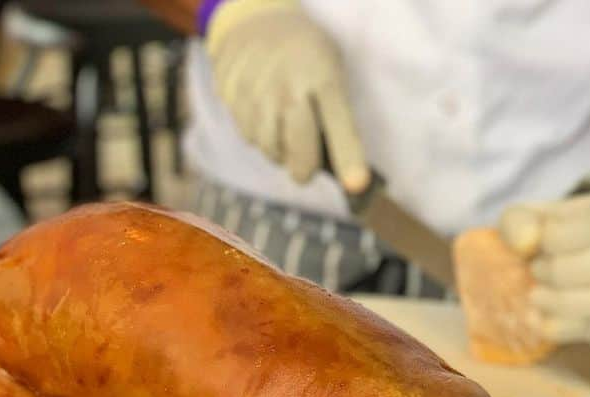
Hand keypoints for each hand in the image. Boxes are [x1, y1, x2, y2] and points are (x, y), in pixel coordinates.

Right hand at [206, 0, 369, 191]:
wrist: (255, 18)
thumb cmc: (305, 55)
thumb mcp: (330, 70)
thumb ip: (334, 114)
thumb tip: (336, 169)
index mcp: (323, 79)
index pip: (340, 126)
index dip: (348, 159)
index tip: (357, 185)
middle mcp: (290, 87)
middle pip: (300, 152)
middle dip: (304, 170)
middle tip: (304, 171)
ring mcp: (258, 92)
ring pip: (270, 150)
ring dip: (277, 150)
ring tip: (281, 127)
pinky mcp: (232, 95)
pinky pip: (248, 136)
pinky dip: (257, 134)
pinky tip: (261, 112)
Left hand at [497, 190, 589, 342]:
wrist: (569, 256)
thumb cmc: (549, 233)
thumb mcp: (529, 217)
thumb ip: (519, 222)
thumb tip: (525, 243)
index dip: (558, 237)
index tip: (538, 241)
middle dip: (560, 272)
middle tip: (535, 270)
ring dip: (563, 303)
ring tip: (535, 295)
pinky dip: (559, 328)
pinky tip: (534, 318)